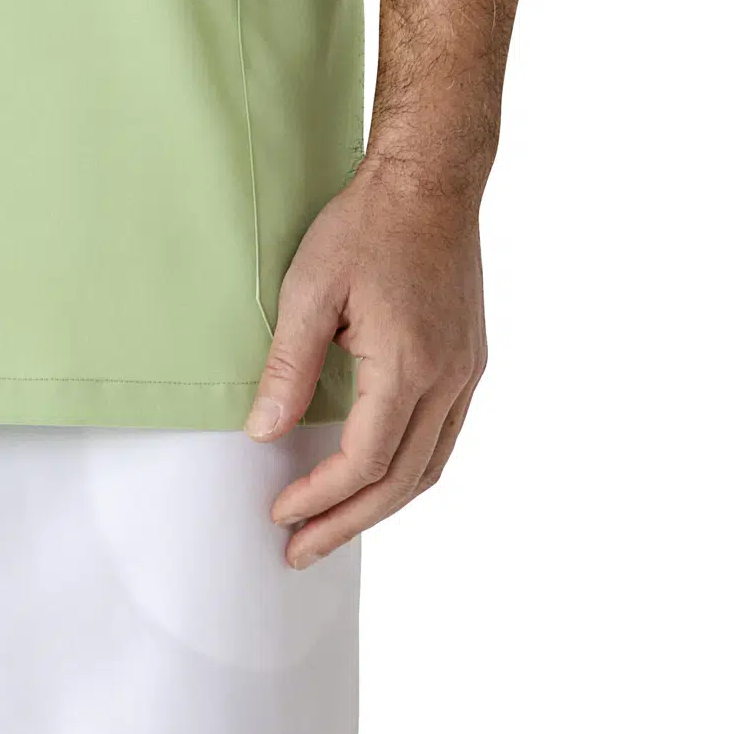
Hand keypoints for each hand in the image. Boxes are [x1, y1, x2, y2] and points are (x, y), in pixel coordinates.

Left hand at [244, 151, 490, 568]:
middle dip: (347, 523)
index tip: (280, 514)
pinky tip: (377, 480)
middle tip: (300, 551)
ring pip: (430, 468)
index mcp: (407, 365)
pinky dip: (408, 473)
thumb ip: (287, 367)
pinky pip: (444, 439)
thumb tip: (263, 433)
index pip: (363, 461)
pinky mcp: (469, 363)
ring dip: (381, 507)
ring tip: (334, 529)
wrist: (432, 181)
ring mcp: (466, 373)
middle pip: (400, 482)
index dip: (320, 498)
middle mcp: (448, 379)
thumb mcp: (309, 289)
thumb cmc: (367, 225)